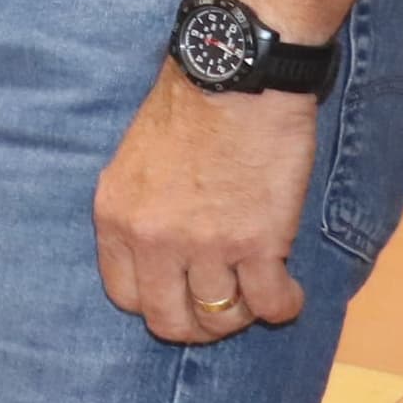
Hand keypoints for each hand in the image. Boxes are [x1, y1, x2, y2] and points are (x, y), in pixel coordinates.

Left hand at [94, 69, 316, 344]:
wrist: (235, 78)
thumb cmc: (189, 108)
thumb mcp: (134, 162)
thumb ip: (140, 213)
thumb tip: (157, 258)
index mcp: (116, 217)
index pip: (124, 295)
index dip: (156, 301)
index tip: (179, 293)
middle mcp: (153, 239)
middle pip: (170, 321)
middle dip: (198, 325)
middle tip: (222, 310)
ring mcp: (205, 246)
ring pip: (222, 319)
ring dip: (243, 313)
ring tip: (256, 290)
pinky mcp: (258, 244)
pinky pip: (272, 306)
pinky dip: (283, 306)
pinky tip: (287, 291)